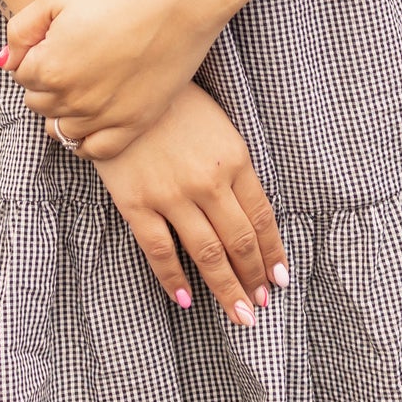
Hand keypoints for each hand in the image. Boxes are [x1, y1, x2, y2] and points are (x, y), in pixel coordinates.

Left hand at [1, 0, 212, 159]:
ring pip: (61, 129)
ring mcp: (103, 116)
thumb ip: (21, 29)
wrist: (178, 1)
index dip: (35, 53)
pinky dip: (85, 140)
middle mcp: (72, 98)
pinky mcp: (133, 124)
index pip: (21, 74)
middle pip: (38, 102)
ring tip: (82, 83)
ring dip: (63, 110)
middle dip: (46, 82)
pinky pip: (95, 150)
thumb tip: (3, 61)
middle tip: (71, 56)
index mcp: (49, 66)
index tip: (56, 38)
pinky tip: (90, 121)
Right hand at [79, 81, 288, 327]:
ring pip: (207, 253)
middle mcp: (208, 182)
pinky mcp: (137, 203)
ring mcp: (172, 195)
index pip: (262, 217)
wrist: (122, 87)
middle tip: (261, 305)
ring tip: (238, 314)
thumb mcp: (219, 127)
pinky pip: (160, 251)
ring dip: (226, 288)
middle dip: (254, 278)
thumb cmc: (175, 103)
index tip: (280, 278)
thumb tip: (251, 215)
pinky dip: (174, 279)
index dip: (272, 252)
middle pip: (239, 241)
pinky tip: (185, 299)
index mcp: (235, 158)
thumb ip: (235, 167)